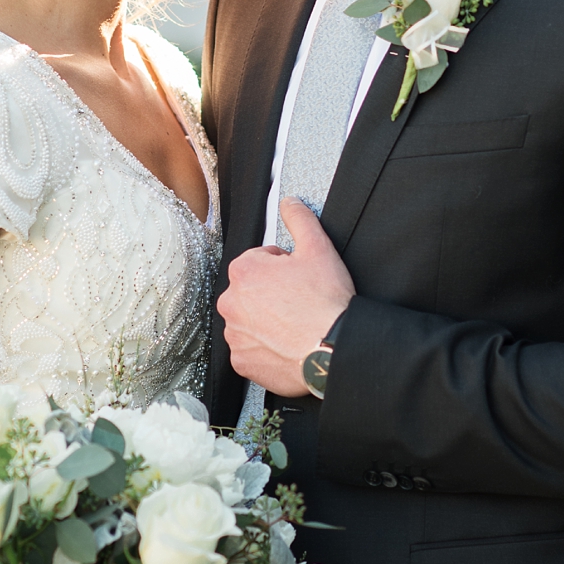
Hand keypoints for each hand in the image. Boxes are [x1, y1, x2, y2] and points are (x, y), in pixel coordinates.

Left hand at [220, 197, 355, 397]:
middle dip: (271, 294)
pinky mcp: (241, 361)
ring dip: (266, 321)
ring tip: (295, 325)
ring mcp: (234, 333)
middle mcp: (230, 302)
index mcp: (243, 271)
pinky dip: (265, 348)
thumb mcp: (318, 249)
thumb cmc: (326, 302)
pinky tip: (286, 345)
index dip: (284, 268)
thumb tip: (289, 203)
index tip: (300, 279)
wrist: (333, 350)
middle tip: (299, 303)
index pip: (260, 261)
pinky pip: (250, 350)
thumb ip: (299, 219)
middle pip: (251, 291)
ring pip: (249, 320)